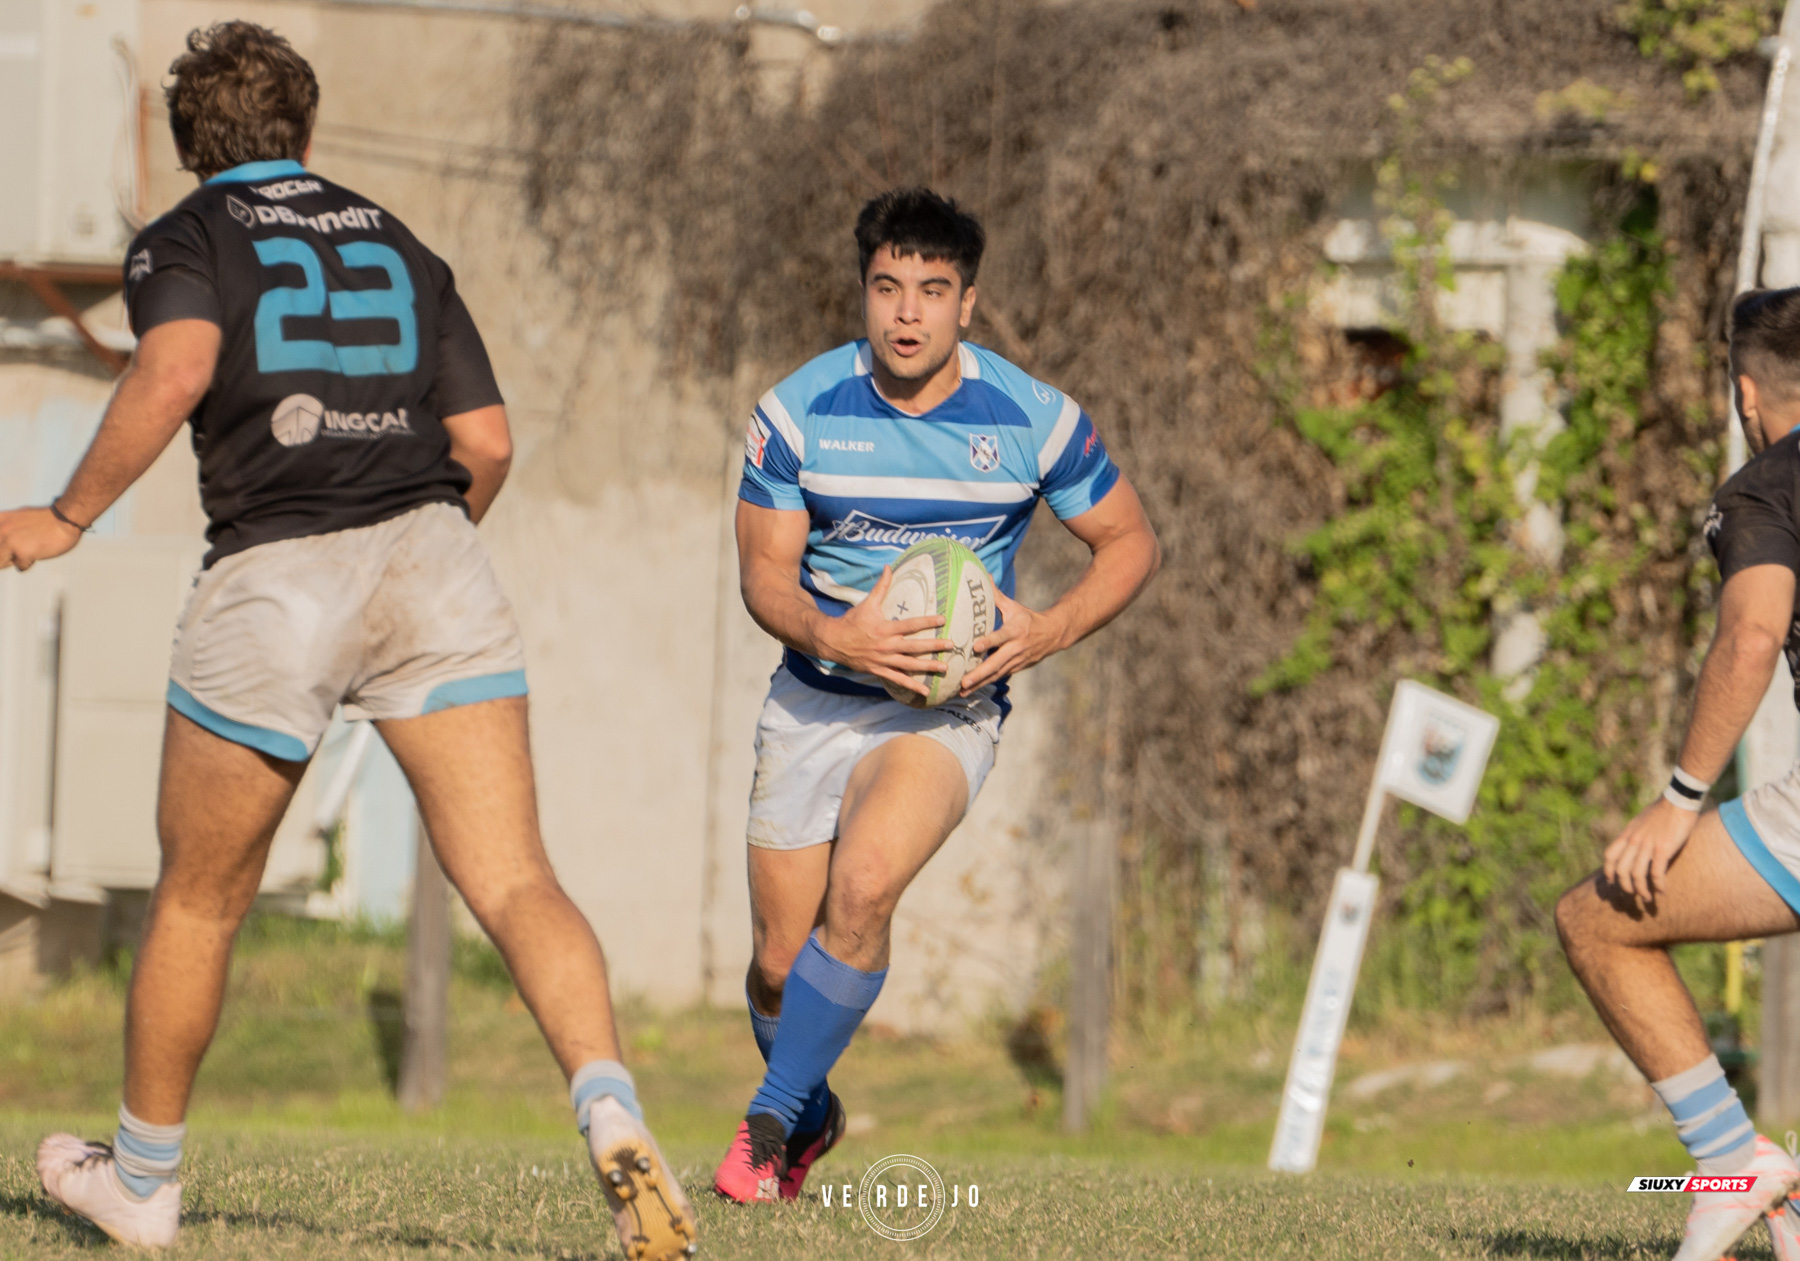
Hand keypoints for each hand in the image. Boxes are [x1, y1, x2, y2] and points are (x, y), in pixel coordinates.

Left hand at [0, 507, 82, 571]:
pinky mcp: (22, 554)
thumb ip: (7, 528)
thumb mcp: (19, 518)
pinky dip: (30, 562)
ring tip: (29, 549)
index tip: (12, 545)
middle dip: (6, 555)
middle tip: (23, 547)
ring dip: (15, 560)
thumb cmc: (47, 519)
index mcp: (0, 520)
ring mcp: (10, 542)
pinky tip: (38, 551)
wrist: (65, 519)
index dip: (2, 547)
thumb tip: (2, 544)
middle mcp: (1, 530)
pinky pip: (20, 567)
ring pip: (1, 563)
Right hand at [812, 566, 951, 697]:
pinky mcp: (879, 670)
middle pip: (914, 647)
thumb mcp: (867, 603)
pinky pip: (898, 679)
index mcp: (885, 628)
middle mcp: (886, 646)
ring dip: (928, 667)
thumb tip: (889, 567)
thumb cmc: (852, 621)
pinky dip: (911, 686)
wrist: (833, 641)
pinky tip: (924, 691)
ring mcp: (883, 660)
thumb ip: (881, 587)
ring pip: (909, 665)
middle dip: (934, 646)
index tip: (943, 619)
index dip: (927, 622)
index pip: (910, 625)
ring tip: (945, 668)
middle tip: (951, 645)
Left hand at [961, 590, 1068, 693]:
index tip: (976, 647)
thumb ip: (996, 595)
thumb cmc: (1028, 618)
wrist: (1052, 635)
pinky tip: (971, 690)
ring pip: (996, 674)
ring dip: (980, 684)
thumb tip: (985, 576)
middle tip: (964, 681)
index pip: (1001, 637)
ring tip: (962, 691)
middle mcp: (1016, 648)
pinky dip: (985, 684)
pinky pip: (998, 677)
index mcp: (1015, 630)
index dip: (989, 642)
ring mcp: (1017, 661)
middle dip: (980, 673)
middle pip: (996, 663)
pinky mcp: (1016, 668)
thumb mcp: (1013, 606)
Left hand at [1601, 797, 1700, 901]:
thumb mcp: (1641, 821)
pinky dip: (1658, 885)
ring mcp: (1647, 844)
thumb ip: (1635, 834)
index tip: (1612, 882)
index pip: (1609, 856)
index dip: (1608, 871)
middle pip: (1620, 869)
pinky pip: (1656, 872)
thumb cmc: (1663, 810)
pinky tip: (1662, 891)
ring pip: (1636, 874)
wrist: (1678, 799)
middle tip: (1633, 895)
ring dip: (1641, 890)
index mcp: (1628, 834)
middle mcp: (1634, 840)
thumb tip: (1633, 844)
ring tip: (1647, 898)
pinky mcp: (1663, 848)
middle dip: (1625, 886)